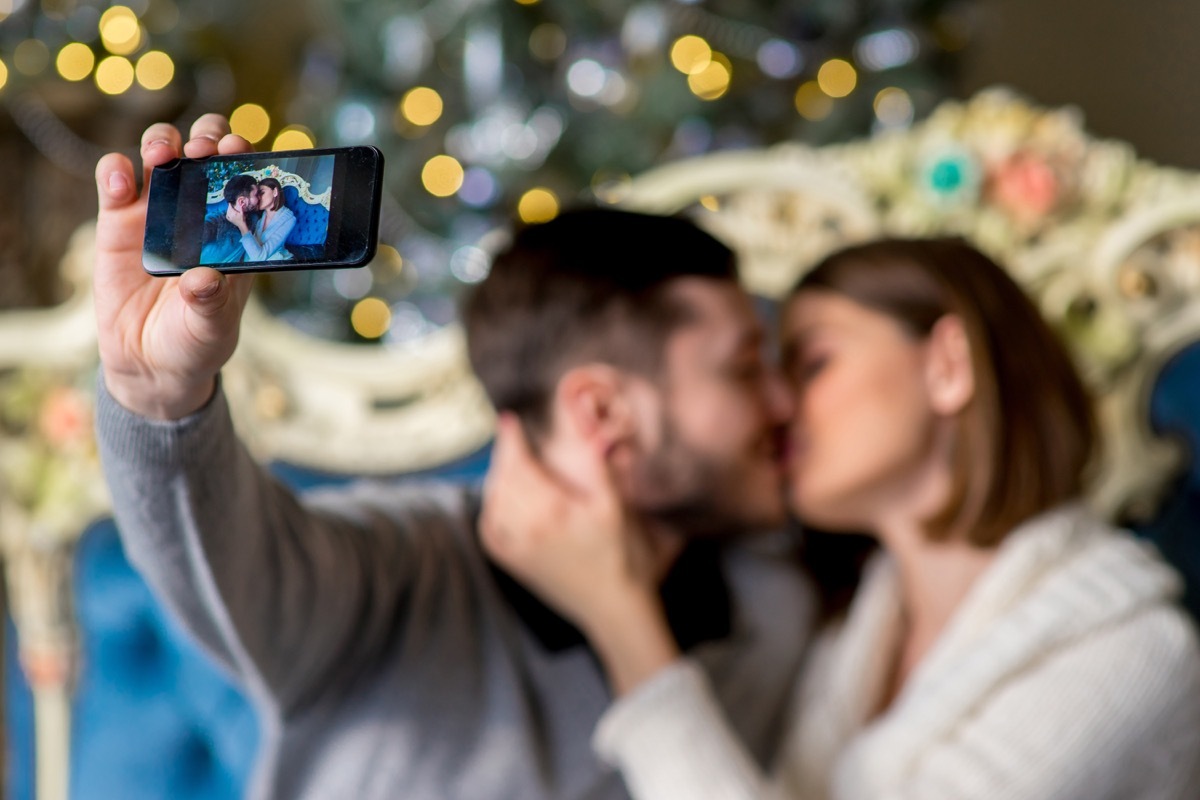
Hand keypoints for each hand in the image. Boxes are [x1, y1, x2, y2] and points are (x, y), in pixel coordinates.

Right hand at [94, 115, 256, 418]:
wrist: (150, 363)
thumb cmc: (196, 341)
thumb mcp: (211, 326)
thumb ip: (210, 302)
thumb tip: (204, 279)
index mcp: (236, 230)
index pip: (247, 178)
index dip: (248, 159)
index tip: (243, 153)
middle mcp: (200, 211)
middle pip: (207, 152)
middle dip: (209, 137)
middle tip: (204, 150)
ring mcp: (159, 210)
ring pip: (162, 153)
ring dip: (163, 141)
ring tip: (163, 154)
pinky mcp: (118, 220)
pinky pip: (115, 180)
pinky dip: (115, 169)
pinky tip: (121, 179)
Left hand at [225, 204, 248, 232]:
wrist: (241, 225)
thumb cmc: (242, 219)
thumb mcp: (242, 213)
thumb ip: (241, 209)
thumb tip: (240, 204)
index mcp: (234, 214)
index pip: (231, 208)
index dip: (230, 205)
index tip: (229, 203)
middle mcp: (231, 216)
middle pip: (229, 210)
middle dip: (228, 207)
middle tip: (229, 206)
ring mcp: (230, 218)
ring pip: (227, 213)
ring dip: (227, 210)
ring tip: (228, 209)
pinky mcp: (230, 220)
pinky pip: (227, 217)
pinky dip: (227, 214)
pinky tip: (227, 213)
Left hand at [480, 414, 680, 693]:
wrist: (614, 607)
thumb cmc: (622, 557)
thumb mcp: (615, 508)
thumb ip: (599, 469)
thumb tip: (591, 434)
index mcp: (551, 511)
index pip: (519, 465)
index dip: (510, 440)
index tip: (508, 420)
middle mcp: (526, 530)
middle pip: (503, 481)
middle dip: (504, 455)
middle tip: (509, 435)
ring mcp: (518, 550)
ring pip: (494, 505)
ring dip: (496, 480)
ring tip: (507, 464)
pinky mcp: (517, 566)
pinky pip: (490, 534)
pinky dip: (491, 513)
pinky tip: (499, 503)